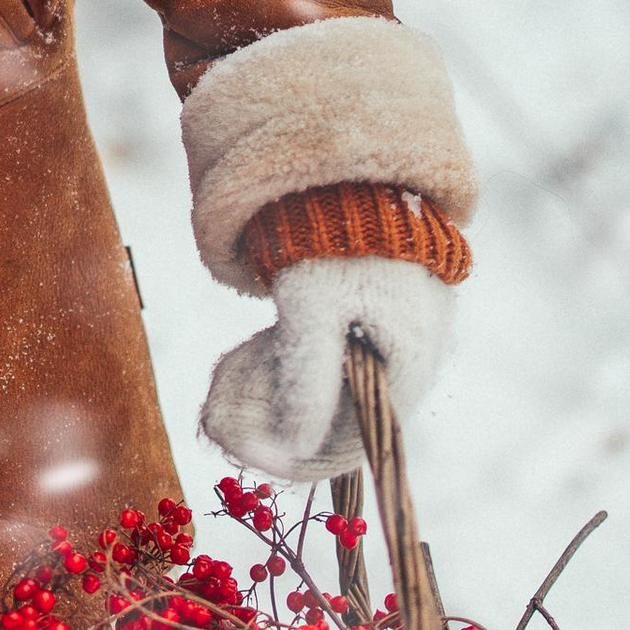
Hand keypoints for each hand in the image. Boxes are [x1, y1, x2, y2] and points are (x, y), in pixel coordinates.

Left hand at [199, 257, 451, 481]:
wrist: (349, 175)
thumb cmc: (334, 235)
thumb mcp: (314, 304)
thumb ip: (307, 377)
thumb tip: (292, 451)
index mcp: (409, 363)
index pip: (350, 442)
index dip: (290, 454)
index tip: (233, 442)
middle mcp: (413, 362)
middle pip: (336, 424)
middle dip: (271, 423)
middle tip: (217, 408)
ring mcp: (395, 345)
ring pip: (329, 398)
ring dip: (275, 396)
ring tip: (229, 375)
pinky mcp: (374, 328)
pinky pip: (330, 368)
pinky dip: (289, 369)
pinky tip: (254, 353)